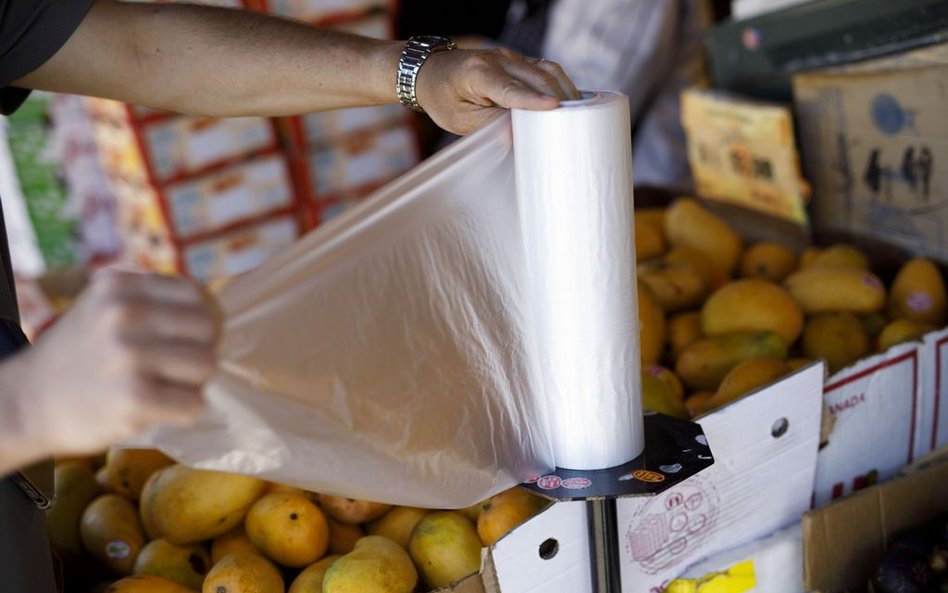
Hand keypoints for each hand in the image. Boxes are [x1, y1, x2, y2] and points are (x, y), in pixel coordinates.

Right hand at [18, 268, 220, 456]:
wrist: (26, 403)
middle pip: (209, 328)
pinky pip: (193, 404)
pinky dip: (183, 412)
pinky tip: (156, 409)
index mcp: (120, 286)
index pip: (197, 295)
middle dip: (202, 350)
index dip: (203, 321)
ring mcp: (128, 355)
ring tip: (167, 388)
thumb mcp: (105, 307)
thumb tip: (215, 308)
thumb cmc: (81, 354)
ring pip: (206, 364)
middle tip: (178, 368)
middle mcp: (123, 313)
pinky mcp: (132, 397)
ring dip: (194, 383)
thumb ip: (153, 300)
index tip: (187, 340)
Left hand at [415, 47, 580, 134]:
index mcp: (478, 73)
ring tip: (580, 111)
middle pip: (536, 75)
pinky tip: (570, 99)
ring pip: (545, 68)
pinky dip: (558, 83)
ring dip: (564, 88)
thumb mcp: (461, 120)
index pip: (511, 88)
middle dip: (559, 97)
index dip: (533, 100)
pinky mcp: (516, 60)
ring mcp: (508, 56)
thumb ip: (490, 124)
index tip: (555, 108)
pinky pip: (542, 68)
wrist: (430, 72)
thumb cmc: (442, 98)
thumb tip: (517, 134)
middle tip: (577, 122)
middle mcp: (497, 59)